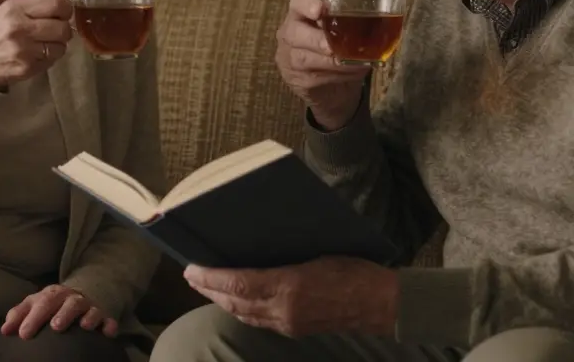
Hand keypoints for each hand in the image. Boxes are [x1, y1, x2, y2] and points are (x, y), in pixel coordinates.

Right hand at [0, 0, 72, 88]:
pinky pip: (53, 60)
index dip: (66, 9)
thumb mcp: (9, 12)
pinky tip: (37, 55)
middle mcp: (19, 27)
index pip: (56, 4)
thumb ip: (37, 4)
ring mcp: (24, 49)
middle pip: (62, 27)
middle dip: (64, 30)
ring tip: (45, 44)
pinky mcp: (27, 67)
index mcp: (15, 8)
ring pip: (61, 45)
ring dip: (58, 45)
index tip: (63, 14)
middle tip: (56, 32)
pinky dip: (50, 57)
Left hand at [0, 285, 117, 338]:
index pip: (41, 303)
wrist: (80, 296)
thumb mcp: (35, 305)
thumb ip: (19, 315)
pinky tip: (108, 332)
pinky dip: (109, 324)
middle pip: (66, 302)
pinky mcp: (103, 316)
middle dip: (61, 313)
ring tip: (84, 326)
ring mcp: (88, 306)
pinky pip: (108, 319)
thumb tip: (4, 330)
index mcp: (52, 294)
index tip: (23, 334)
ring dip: (86, 316)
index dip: (32, 317)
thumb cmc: (52, 305)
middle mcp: (71, 298)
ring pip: (88, 308)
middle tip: (54, 327)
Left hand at [184, 257, 398, 337]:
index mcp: (289, 286)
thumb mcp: (319, 251)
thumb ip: (286, 255)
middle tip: (191, 275)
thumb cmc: (355, 270)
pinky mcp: (295, 330)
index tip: (192, 268)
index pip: (238, 284)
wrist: (381, 304)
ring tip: (206, 287)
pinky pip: (258, 322)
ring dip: (222, 301)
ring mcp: (288, 324)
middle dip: (209, 290)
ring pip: (244, 315)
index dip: (211, 278)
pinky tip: (236, 302)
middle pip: (234, 303)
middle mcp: (284, 309)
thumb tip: (258, 244)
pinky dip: (241, 311)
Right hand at [275, 0, 369, 129]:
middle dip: (316, 39)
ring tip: (355, 62)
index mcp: (302, 15)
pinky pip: (316, 77)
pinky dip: (338, 75)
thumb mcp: (343, 32)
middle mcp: (290, 34)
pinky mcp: (297, 80)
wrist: (331, 87)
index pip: (297, 2)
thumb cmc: (339, 49)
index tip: (319, 10)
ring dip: (332, 62)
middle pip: (293, 32)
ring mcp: (290, 59)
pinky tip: (354, 73)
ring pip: (304, 58)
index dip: (306, 4)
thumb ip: (352, 25)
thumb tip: (382, 27)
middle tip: (332, 47)